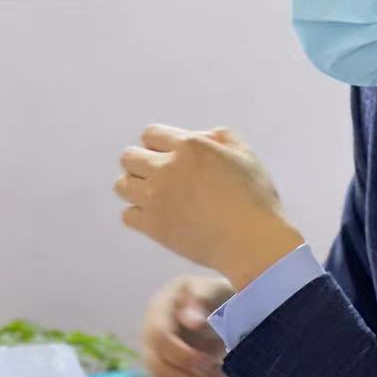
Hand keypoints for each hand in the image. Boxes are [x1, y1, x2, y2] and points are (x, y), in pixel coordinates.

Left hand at [116, 125, 304, 287]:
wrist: (252, 243)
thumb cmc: (255, 199)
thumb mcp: (245, 156)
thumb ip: (221, 138)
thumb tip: (203, 136)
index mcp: (189, 146)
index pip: (150, 134)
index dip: (158, 144)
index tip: (167, 156)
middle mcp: (167, 168)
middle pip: (128, 157)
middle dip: (140, 163)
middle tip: (158, 177)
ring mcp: (156, 198)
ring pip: (121, 185)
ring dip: (134, 188)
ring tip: (154, 197)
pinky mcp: (153, 226)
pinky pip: (127, 214)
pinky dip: (138, 215)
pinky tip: (156, 218)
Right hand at [141, 275, 233, 376]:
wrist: (215, 307)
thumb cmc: (214, 296)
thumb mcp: (212, 289)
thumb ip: (203, 299)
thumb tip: (192, 321)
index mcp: (158, 312)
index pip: (160, 337)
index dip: (182, 354)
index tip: (210, 363)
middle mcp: (150, 337)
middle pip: (158, 366)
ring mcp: (156, 359)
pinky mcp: (166, 376)